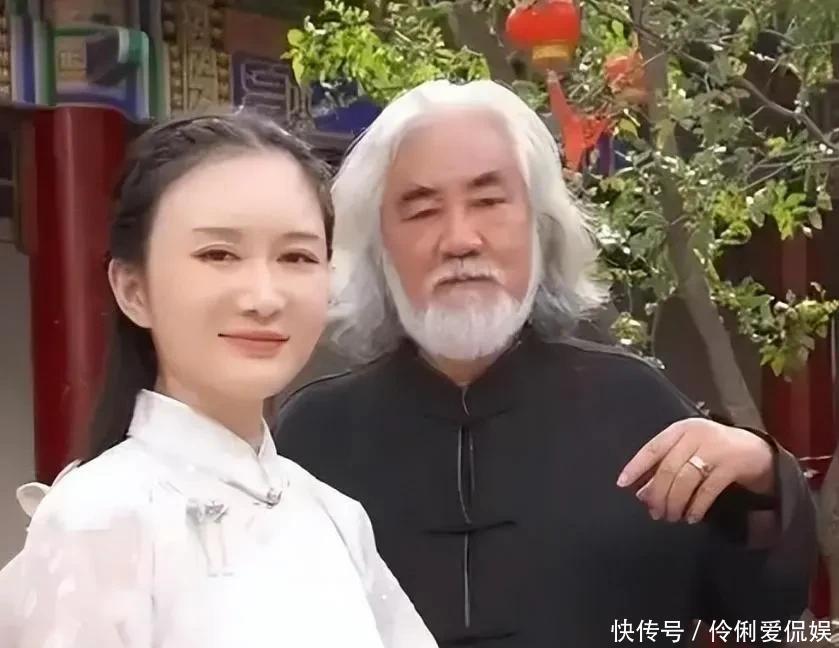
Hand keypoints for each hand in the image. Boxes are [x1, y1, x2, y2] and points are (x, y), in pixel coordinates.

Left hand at [616, 418, 774, 523]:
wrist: (759, 451)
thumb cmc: (714, 451)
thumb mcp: (688, 451)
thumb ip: (666, 467)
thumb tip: (642, 492)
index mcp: (681, 429)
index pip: (652, 448)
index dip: (636, 467)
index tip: (622, 484)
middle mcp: (696, 435)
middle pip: (668, 468)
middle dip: (657, 494)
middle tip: (654, 512)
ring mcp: (715, 449)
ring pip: (685, 480)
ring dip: (674, 502)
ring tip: (670, 516)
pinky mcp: (732, 465)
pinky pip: (707, 490)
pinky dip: (696, 506)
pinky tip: (691, 517)